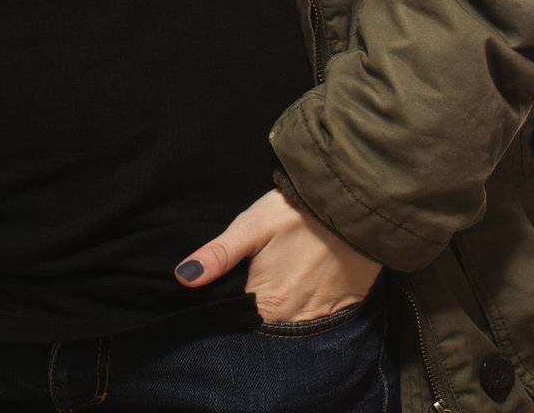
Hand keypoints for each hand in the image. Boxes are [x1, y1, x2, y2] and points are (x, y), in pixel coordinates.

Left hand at [172, 186, 381, 322]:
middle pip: (265, 329)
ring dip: (282, 318)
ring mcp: (321, 318)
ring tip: (277, 291)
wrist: (350, 204)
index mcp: (267, 304)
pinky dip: (308, 313)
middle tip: (253, 289)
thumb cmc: (295, 213)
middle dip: (254, 318)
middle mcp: (294, 321)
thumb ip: (218, 256)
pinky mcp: (344, 310)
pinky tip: (303, 292)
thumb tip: (182, 277)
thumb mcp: (250, 227)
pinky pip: (319, 322)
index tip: (224, 301)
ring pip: (292, 328)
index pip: (238, 324)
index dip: (229, 314)